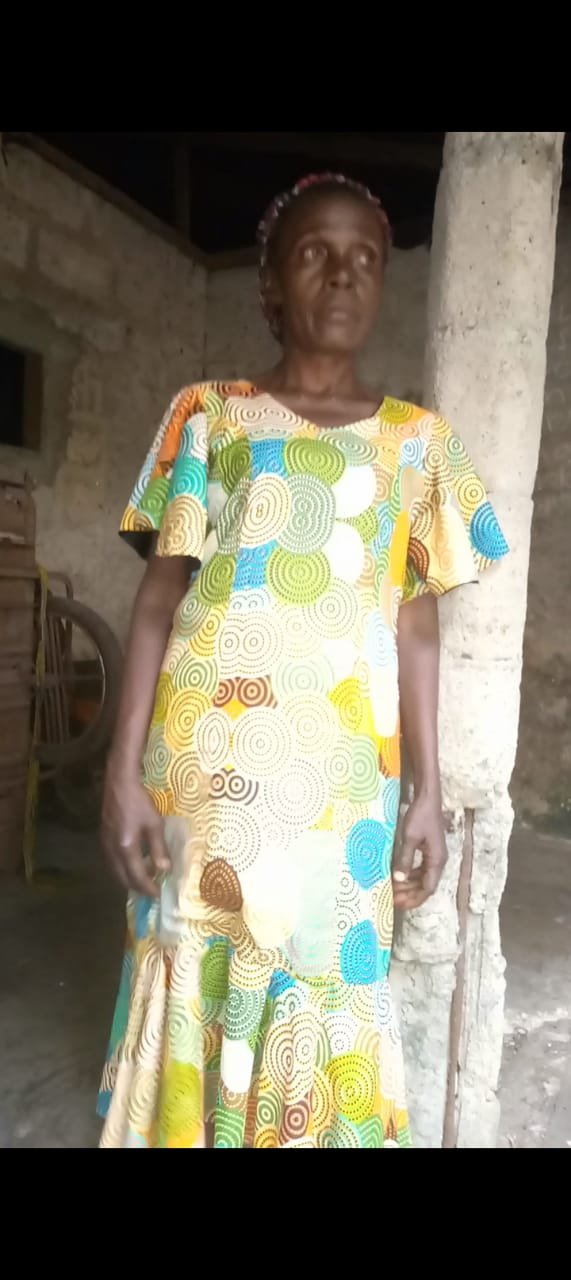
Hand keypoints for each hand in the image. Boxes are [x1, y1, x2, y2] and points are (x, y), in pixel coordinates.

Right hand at [101, 765, 169, 896]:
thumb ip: (159, 848)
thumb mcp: (154, 824)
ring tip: (144, 880)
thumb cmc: (140, 802)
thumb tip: (164, 870)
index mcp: (126, 848)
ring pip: (116, 872)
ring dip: (129, 879)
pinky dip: (123, 869)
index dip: (148, 888)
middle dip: (137, 888)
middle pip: (123, 879)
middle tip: (151, 891)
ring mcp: (105, 845)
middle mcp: (112, 851)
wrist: (119, 783)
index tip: (158, 895)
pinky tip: (133, 865)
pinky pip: (112, 862)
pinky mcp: (103, 839)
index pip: (137, 877)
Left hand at [392, 792, 446, 910]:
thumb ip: (405, 859)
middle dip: (410, 895)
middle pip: (426, 886)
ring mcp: (434, 856)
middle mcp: (438, 861)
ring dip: (409, 886)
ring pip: (423, 878)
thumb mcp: (410, 837)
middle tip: (392, 900)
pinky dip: (410, 875)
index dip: (414, 899)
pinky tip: (398, 876)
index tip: (400, 904)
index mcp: (437, 860)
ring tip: (393, 891)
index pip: (428, 888)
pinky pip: (420, 869)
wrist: (428, 798)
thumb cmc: (420, 816)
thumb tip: (399, 879)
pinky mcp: (429, 850)